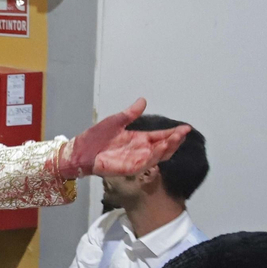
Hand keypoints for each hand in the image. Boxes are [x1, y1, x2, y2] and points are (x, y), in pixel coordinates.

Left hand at [56, 98, 190, 178]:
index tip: (186, 127)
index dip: (173, 133)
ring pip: (159, 155)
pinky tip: (162, 147)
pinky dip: (155, 155)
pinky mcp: (130, 167)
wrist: (80, 151)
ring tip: (177, 137)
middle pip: (164, 147)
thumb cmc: (96, 137)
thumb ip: (131, 113)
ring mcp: (137, 159)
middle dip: (175, 140)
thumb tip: (143, 100)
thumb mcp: (115, 121)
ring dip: (169, 147)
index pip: (161, 136)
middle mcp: (141, 150)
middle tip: (184, 132)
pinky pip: (146, 162)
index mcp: (139, 139)